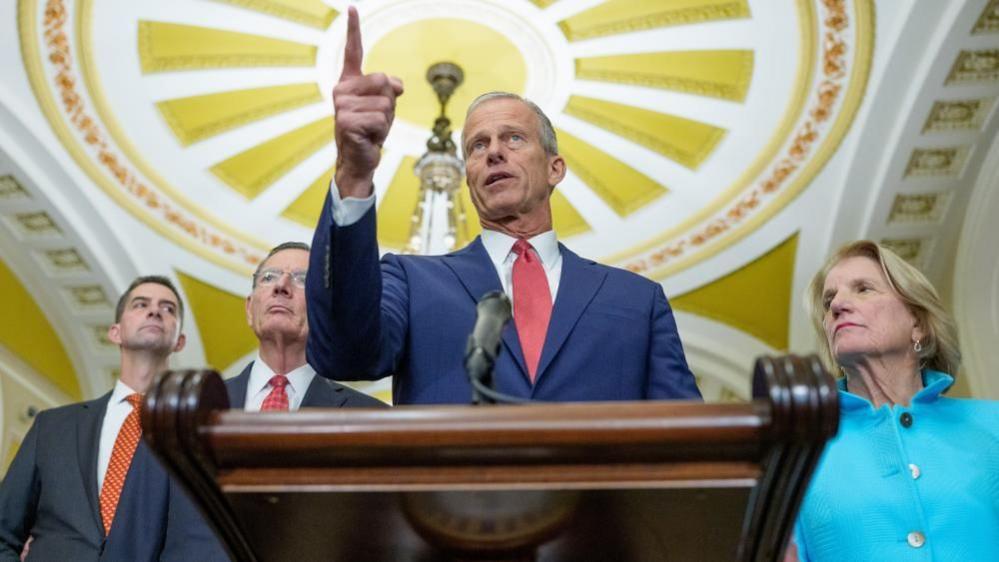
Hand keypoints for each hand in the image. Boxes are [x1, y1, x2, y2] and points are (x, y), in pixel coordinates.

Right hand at [332, 6, 403, 197]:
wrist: (358, 159)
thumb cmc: (371, 130)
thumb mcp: (384, 105)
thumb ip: (389, 89)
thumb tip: (395, 86)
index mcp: (349, 82)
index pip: (353, 52)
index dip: (353, 30)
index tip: (351, 8)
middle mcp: (341, 90)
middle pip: (383, 81)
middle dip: (389, 103)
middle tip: (375, 119)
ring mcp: (342, 106)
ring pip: (385, 103)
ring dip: (386, 120)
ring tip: (372, 130)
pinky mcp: (346, 122)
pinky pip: (381, 120)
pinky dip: (381, 132)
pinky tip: (369, 137)